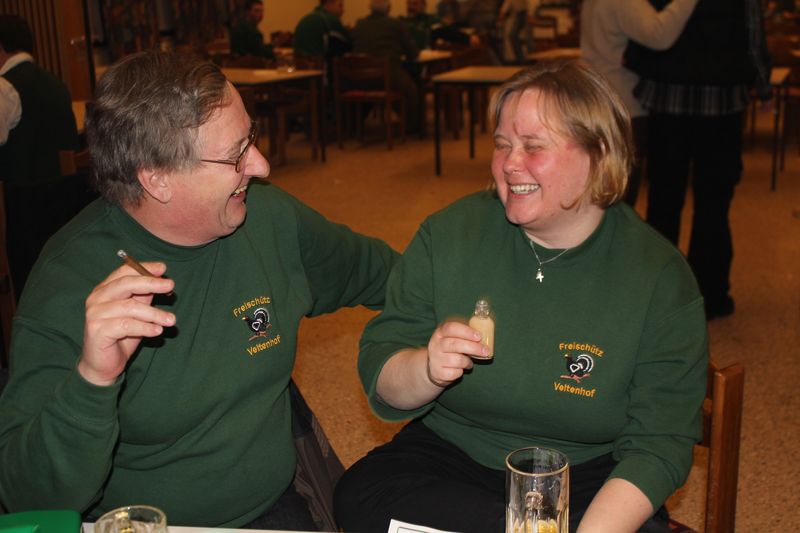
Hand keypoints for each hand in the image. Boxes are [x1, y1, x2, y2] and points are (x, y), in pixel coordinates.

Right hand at [77, 262, 175, 386]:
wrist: (102, 364)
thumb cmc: (121, 335)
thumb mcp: (136, 312)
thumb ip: (145, 296)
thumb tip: (164, 282)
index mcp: (105, 289)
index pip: (124, 271)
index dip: (145, 268)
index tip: (163, 269)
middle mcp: (97, 298)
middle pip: (126, 284)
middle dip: (151, 283)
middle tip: (170, 285)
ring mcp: (95, 314)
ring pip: (130, 307)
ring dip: (154, 313)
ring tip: (171, 320)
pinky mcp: (97, 330)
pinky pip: (127, 325)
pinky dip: (145, 327)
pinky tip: (158, 331)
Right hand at [426, 320, 487, 386]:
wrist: (433, 368)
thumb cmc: (449, 350)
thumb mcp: (453, 338)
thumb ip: (465, 334)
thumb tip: (485, 334)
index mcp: (440, 333)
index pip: (451, 328)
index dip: (466, 331)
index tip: (479, 336)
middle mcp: (436, 345)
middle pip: (455, 344)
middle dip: (473, 347)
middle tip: (485, 351)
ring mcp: (436, 359)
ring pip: (457, 360)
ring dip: (467, 362)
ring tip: (469, 362)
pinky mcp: (438, 373)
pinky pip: (455, 373)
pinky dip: (461, 371)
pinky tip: (461, 369)